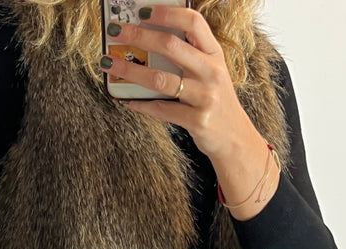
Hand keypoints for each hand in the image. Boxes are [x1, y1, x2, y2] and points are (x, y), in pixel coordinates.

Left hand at [100, 5, 251, 159]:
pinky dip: (141, 104)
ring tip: (110, 64)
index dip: (167, 13)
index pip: (193, 22)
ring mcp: (205, 98)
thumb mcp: (212, 73)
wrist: (235, 138)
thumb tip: (150, 41)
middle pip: (170, 46)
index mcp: (215, 55)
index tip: (142, 12)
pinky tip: (127, 100)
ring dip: (130, 70)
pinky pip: (161, 109)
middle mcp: (211, 73)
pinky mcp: (197, 121)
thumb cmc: (216, 102)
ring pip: (160, 79)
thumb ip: (191, 56)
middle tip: (115, 32)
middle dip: (138, 36)